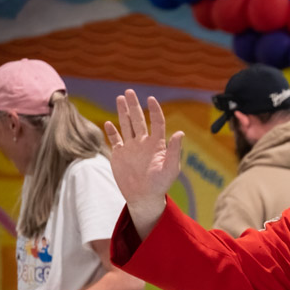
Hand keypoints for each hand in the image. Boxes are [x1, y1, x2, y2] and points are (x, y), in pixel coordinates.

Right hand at [103, 90, 183, 229]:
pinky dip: (111, 131)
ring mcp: (131, 147)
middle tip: (129, 92)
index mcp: (157, 144)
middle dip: (134, 106)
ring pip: (126, 125)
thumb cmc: (161, 184)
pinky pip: (115, 140)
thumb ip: (174, 150)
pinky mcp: (119, 154)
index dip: (155, 110)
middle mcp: (143, 143)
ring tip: (120, 98)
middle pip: (139, 120)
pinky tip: (108, 123)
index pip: (157, 122)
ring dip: (123, 112)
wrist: (144, 197)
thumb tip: (180, 133)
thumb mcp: (171, 168)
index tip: (151, 99)